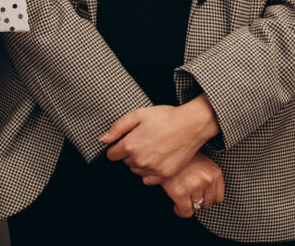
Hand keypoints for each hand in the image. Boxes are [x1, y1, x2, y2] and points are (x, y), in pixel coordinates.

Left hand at [100, 96, 219, 183]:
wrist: (191, 125)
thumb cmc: (165, 117)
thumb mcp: (137, 115)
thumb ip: (117, 128)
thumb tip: (103, 140)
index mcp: (131, 146)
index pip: (112, 155)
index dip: (116, 147)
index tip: (125, 141)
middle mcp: (140, 160)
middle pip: (125, 162)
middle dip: (129, 153)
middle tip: (142, 140)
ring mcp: (153, 169)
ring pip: (136, 170)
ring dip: (139, 162)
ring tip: (151, 148)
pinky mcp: (165, 175)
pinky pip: (148, 180)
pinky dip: (149, 172)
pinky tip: (156, 159)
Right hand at [160, 152, 223, 218]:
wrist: (163, 148)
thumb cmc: (182, 156)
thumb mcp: (201, 162)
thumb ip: (208, 177)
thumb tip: (207, 194)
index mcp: (215, 172)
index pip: (218, 198)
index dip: (207, 198)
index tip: (201, 197)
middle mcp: (207, 179)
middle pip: (207, 203)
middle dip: (198, 201)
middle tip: (189, 195)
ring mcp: (194, 186)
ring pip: (196, 207)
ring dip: (188, 204)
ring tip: (181, 197)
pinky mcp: (180, 192)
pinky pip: (186, 211)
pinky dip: (181, 211)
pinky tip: (176, 207)